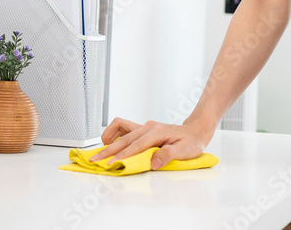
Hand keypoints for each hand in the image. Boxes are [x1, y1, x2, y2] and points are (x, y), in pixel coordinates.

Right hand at [88, 116, 211, 169]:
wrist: (195, 131)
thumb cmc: (190, 142)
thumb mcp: (185, 151)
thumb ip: (168, 155)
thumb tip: (153, 161)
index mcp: (156, 132)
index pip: (135, 145)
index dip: (122, 155)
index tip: (111, 164)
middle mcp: (148, 127)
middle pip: (123, 139)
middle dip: (108, 151)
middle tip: (95, 160)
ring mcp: (143, 127)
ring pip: (120, 132)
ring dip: (108, 142)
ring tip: (100, 152)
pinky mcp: (142, 129)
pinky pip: (123, 128)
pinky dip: (114, 134)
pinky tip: (110, 143)